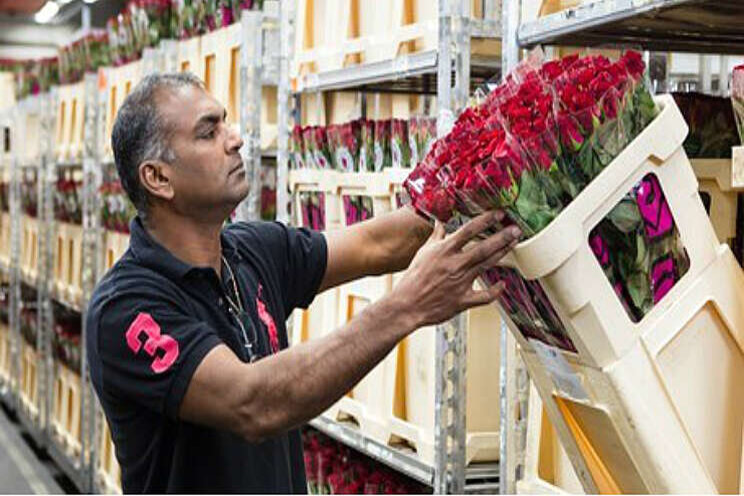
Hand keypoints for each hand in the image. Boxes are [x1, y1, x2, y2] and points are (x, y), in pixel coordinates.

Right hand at [392, 211, 520, 329]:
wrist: (407, 305)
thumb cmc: (414, 278)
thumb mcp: (423, 253)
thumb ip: (436, 237)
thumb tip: (440, 222)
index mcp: (444, 251)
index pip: (469, 230)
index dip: (486, 220)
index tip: (498, 214)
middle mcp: (454, 265)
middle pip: (484, 248)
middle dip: (502, 237)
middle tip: (516, 229)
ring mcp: (460, 283)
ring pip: (487, 265)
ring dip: (502, 254)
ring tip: (513, 244)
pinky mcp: (463, 300)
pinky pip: (484, 296)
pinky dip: (495, 291)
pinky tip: (503, 285)